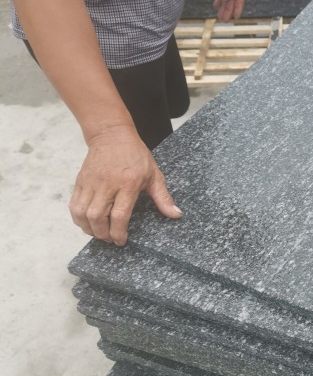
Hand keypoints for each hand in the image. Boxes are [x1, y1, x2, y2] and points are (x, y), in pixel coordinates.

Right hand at [69, 124, 181, 245]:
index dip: (118, 232)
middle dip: (102, 234)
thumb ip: (163, 197)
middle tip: (110, 238)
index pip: (119, 214)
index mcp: (128, 184)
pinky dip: (78, 218)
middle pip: (96, 217)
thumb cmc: (135, 155)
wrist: (111, 135)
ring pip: (82, 213)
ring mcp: (91, 183)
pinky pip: (73, 205)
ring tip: (98, 232)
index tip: (122, 240)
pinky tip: (87, 223)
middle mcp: (107, 184)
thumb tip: (176, 215)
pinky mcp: (80, 181)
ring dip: (88, 228)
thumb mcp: (154, 174)